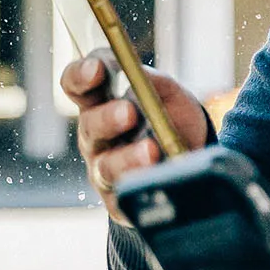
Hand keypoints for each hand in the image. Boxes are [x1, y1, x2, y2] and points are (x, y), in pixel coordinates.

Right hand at [65, 54, 209, 217]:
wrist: (192, 156)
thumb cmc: (170, 117)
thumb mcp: (168, 93)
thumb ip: (153, 81)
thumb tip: (140, 75)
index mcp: (99, 102)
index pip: (77, 86)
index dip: (80, 76)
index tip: (96, 69)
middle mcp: (95, 136)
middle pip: (90, 126)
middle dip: (108, 119)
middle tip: (129, 112)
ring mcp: (104, 168)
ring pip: (107, 165)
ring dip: (128, 157)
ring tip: (151, 151)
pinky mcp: (118, 199)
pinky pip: (124, 195)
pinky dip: (142, 186)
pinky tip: (157, 178)